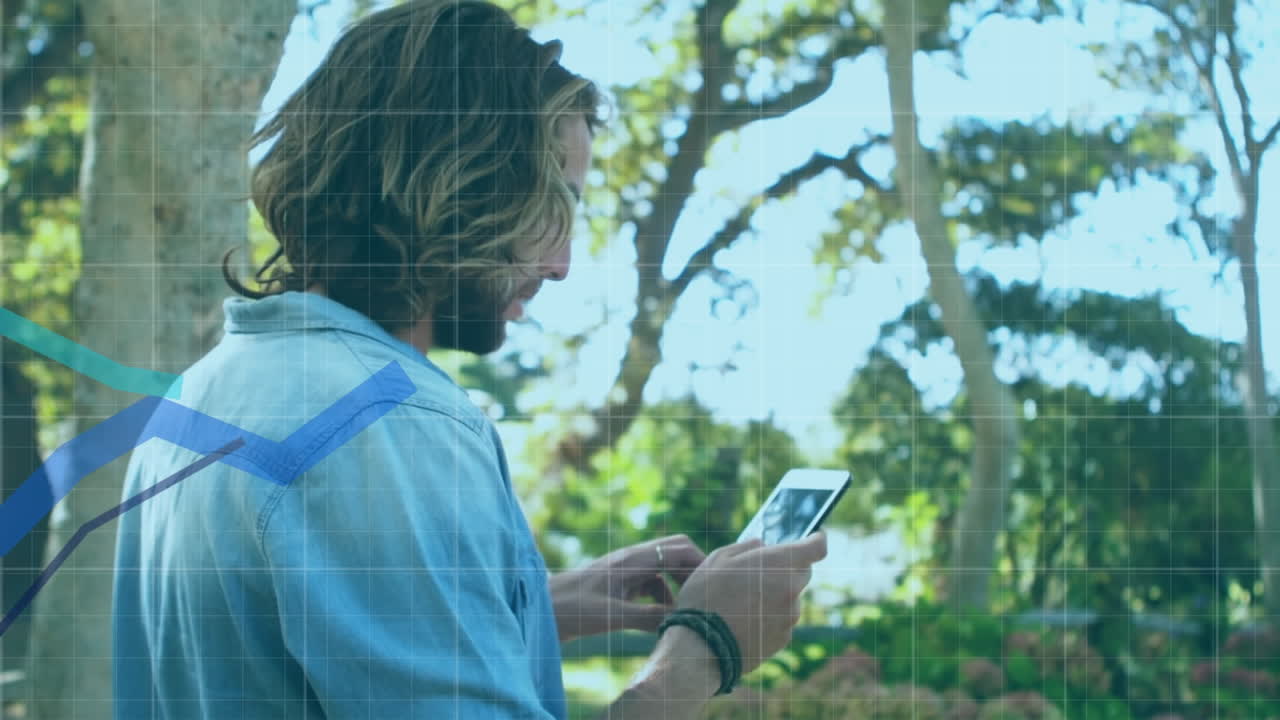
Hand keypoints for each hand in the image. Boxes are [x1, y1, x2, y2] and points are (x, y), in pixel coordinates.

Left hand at [549, 534, 705, 642]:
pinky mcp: (618, 584)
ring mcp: (625, 570)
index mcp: (632, 559)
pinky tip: (662, 621)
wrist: (539, 610)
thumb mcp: (611, 616)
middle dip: (694, 571)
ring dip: (678, 588)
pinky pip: (650, 585)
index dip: (702, 563)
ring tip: (687, 615)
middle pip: (675, 552)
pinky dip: (662, 599)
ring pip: (664, 571)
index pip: (680, 548)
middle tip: (706, 598)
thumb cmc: (570, 610)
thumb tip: (682, 621)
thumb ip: (647, 616)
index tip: (717, 586)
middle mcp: (631, 559)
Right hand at [675, 531, 827, 675]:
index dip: (816, 540)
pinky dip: (769, 618)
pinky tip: (743, 622)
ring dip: (775, 596)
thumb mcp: (720, 558)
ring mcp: (790, 617)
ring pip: (790, 598)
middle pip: (802, 572)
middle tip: (757, 573)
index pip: (817, 547)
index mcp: (781, 563)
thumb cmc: (707, 596)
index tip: (812, 538)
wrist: (701, 646)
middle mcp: (793, 589)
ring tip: (741, 603)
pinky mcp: (783, 639)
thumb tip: (763, 546)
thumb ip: (747, 547)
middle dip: (786, 569)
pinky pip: (781, 621)